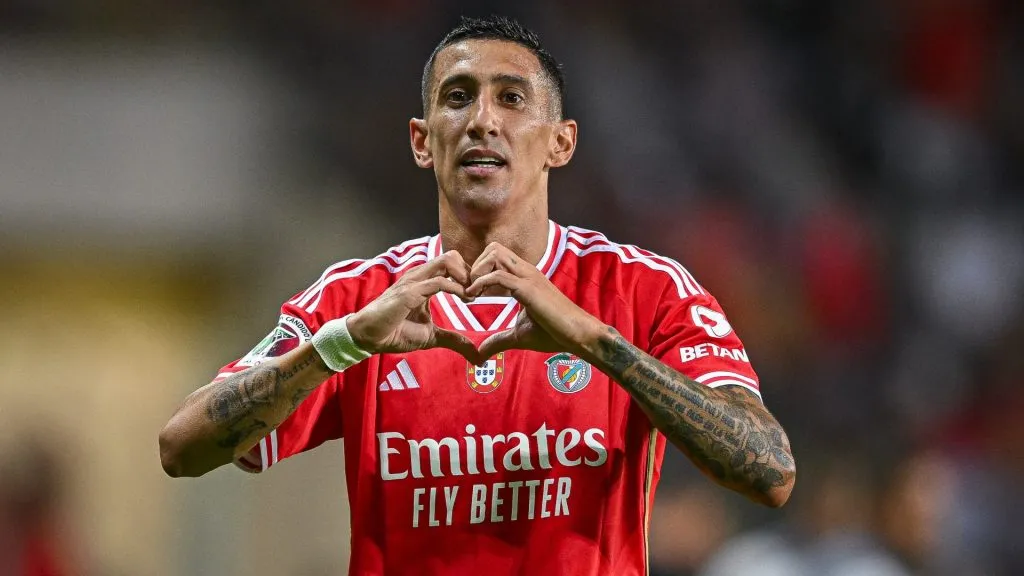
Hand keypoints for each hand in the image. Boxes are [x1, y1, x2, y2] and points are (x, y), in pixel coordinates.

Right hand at [347, 251, 478, 362]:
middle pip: (453, 256)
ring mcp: (414, 281)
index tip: (480, 295)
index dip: (470, 277)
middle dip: (472, 272)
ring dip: (466, 277)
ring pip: (448, 261)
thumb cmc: (396, 332)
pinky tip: (465, 300)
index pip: (454, 265)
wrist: (369, 338)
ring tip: (473, 296)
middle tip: (479, 293)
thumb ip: (455, 341)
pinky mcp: (409, 292)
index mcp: (426, 281)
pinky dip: (457, 288)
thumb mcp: (432, 337)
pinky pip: (439, 282)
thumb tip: (477, 356)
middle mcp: (420, 276)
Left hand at [467, 242, 605, 361]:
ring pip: (495, 254)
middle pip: (493, 247)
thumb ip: (498, 340)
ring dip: (476, 271)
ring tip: (470, 293)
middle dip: (474, 265)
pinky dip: (480, 283)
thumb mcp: (519, 336)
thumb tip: (481, 353)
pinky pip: (498, 276)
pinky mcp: (528, 289)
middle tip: (467, 289)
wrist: (579, 335)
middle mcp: (526, 271)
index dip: (478, 270)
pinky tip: (473, 297)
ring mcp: (528, 277)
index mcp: (525, 277)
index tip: (469, 292)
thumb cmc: (554, 333)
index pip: (496, 256)